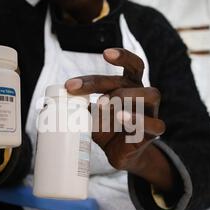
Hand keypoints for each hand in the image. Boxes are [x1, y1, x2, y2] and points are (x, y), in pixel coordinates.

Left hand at [65, 48, 173, 191]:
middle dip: (103, 82)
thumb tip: (55, 99)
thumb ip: (82, 104)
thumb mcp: (93, 115)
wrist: (122, 155)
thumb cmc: (108, 129)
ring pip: (150, 94)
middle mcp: (144, 95)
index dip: (122, 57)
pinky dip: (137, 120)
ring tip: (102, 103)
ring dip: (125, 95)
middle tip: (77, 90)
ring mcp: (151, 113)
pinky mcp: (154, 132)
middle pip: (131, 80)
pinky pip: (155, 124)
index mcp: (131, 86)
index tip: (105, 54)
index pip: (132, 65)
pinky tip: (121, 118)